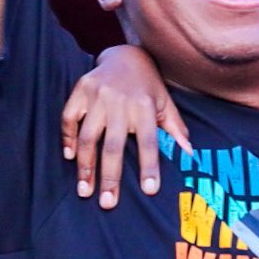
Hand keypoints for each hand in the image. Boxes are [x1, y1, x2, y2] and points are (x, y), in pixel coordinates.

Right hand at [62, 45, 192, 208]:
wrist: (124, 54)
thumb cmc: (147, 86)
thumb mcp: (165, 102)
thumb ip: (176, 129)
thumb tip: (190, 155)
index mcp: (145, 105)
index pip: (149, 140)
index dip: (150, 165)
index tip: (150, 190)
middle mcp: (120, 100)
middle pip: (113, 144)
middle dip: (110, 176)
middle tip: (107, 204)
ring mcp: (98, 94)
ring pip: (88, 136)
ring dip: (85, 166)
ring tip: (85, 190)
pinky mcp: (80, 89)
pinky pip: (69, 118)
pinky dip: (67, 138)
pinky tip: (70, 157)